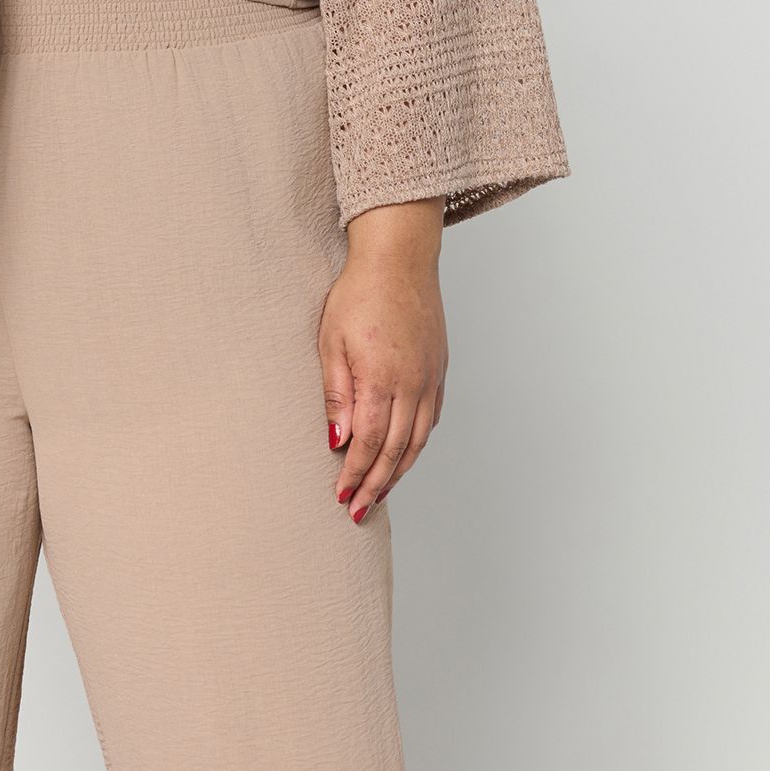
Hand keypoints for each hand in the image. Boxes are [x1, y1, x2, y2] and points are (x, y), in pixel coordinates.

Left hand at [320, 198, 448, 521]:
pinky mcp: (438, 371)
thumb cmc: (358, 294)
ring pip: (417, 441)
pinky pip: (429, 421)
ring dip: (397, 473)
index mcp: (383, 377)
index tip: (341, 497)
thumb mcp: (331, 343)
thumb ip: (336, 395)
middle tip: (358, 512)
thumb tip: (337, 441)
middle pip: (396, 450)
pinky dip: (415, 447)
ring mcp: (430, 379)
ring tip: (378, 496)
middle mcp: (414, 383)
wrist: (400, 258)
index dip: (356, 474)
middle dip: (375, 486)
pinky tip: (401, 459)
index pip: (370, 442)